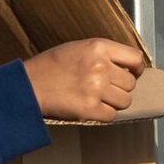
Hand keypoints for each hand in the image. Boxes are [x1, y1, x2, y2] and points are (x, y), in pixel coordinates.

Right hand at [23, 38, 145, 121]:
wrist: (28, 85)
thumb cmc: (50, 66)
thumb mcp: (78, 48)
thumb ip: (103, 54)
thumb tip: (126, 67)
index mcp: (98, 47)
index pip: (135, 58)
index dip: (136, 68)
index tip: (133, 73)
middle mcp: (100, 66)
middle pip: (130, 83)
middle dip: (120, 87)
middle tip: (104, 88)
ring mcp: (95, 88)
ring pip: (124, 101)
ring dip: (114, 102)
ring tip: (97, 98)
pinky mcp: (89, 108)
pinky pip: (111, 115)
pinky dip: (103, 114)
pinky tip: (90, 107)